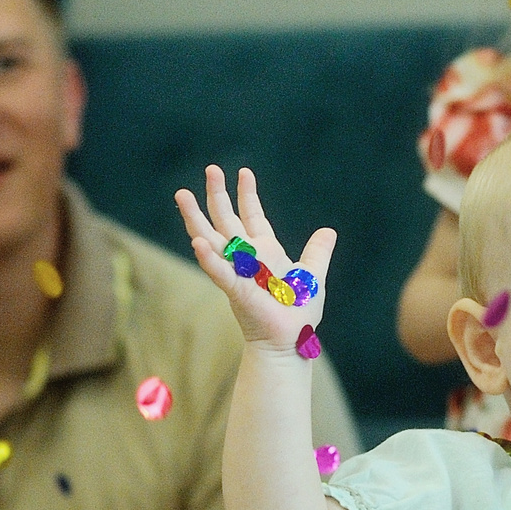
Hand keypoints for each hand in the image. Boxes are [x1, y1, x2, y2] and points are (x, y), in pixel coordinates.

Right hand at [173, 166, 337, 355]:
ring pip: (211, 239)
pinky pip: (219, 272)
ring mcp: (237, 272)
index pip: (251, 216)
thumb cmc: (298, 313)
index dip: (247, 194)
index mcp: (264, 251)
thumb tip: (328, 232)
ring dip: (195, 218)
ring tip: (182, 195)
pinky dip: (208, 259)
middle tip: (210, 168)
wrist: (290, 340)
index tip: (243, 172)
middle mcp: (246, 257)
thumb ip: (317, 253)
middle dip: (217, 194)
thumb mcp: (312, 275)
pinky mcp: (235, 290)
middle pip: (226, 219)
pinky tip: (197, 242)